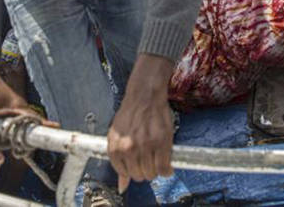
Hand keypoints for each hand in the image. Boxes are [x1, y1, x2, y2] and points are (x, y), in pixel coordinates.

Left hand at [108, 54, 175, 191]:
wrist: (144, 95)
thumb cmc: (130, 115)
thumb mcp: (117, 137)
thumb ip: (119, 162)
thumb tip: (122, 186)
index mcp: (115, 149)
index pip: (125, 173)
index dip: (133, 170)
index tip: (139, 164)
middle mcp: (129, 149)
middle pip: (139, 176)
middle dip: (145, 171)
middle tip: (149, 161)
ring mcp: (146, 146)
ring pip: (152, 173)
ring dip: (156, 170)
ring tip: (157, 160)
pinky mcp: (161, 142)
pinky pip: (164, 167)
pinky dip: (167, 170)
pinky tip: (167, 165)